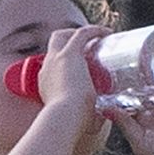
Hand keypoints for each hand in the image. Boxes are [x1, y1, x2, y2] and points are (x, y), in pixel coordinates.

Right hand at [12, 28, 108, 152]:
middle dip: (69, 39)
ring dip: (80, 33)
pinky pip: (81, 34)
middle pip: (54, 43)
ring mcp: (56, 60)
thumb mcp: (79, 119)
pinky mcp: (69, 54)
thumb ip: (92, 120)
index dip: (66, 61)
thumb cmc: (71, 124)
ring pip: (64, 35)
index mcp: (46, 83)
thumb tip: (103, 122)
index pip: (53, 65)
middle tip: (89, 45)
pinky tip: (107, 32)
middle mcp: (47, 68)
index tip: (83, 63)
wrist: (64, 118)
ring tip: (98, 36)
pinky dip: (94, 30)